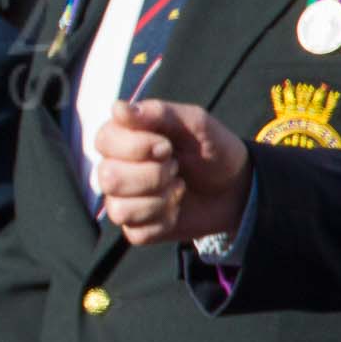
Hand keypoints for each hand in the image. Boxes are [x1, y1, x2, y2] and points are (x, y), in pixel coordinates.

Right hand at [93, 99, 250, 244]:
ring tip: (178, 187)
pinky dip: (165, 220)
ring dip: (160, 199)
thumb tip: (118, 108)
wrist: (236, 187)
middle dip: (153, 174)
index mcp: (122, 138)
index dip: (138, 146)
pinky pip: (137, 232)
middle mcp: (114, 168)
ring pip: (119, 210)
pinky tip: (176, 208)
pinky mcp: (136, 227)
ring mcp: (122, 200)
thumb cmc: (212, 150)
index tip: (167, 146)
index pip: (104, 142)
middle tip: (175, 167)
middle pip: (108, 178)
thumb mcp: (195, 123)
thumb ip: (159, 112)